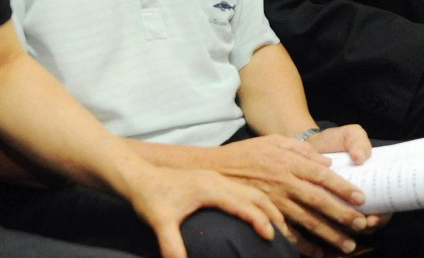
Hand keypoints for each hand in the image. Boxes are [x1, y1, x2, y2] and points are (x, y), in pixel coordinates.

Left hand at [126, 166, 282, 257]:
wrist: (138, 176)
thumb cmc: (149, 198)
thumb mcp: (160, 224)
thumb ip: (172, 247)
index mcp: (209, 188)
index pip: (243, 204)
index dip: (260, 220)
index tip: (271, 238)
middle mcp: (217, 180)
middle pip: (254, 194)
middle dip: (272, 214)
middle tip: (285, 235)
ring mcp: (216, 178)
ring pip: (251, 190)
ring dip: (266, 207)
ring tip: (279, 226)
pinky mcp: (212, 179)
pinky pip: (242, 190)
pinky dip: (256, 202)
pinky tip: (258, 214)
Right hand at [210, 134, 369, 255]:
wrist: (214, 170)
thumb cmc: (246, 153)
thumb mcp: (273, 141)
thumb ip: (301, 149)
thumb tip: (327, 163)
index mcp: (288, 163)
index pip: (321, 176)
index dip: (342, 187)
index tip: (360, 197)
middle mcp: (284, 183)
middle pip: (318, 200)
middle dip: (342, 214)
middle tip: (362, 224)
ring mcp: (274, 202)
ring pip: (307, 220)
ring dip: (329, 234)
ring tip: (347, 245)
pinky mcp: (265, 215)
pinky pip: (288, 234)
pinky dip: (303, 246)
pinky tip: (318, 253)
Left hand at [305, 125, 391, 237]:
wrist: (309, 145)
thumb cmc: (333, 142)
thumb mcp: (349, 136)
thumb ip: (358, 141)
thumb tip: (360, 157)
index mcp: (372, 184)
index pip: (385, 207)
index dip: (383, 216)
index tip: (375, 217)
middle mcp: (359, 200)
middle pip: (370, 223)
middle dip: (368, 227)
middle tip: (362, 224)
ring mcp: (342, 206)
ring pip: (351, 228)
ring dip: (351, 230)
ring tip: (344, 227)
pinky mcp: (323, 210)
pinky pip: (329, 226)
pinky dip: (330, 229)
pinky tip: (325, 225)